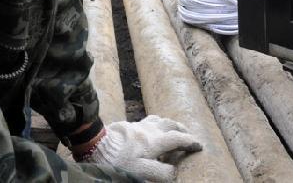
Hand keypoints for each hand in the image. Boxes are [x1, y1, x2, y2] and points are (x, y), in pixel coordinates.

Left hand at [82, 116, 201, 181]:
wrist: (94, 145)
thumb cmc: (117, 161)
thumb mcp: (141, 171)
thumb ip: (160, 172)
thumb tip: (174, 172)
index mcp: (153, 142)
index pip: (177, 139)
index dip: (189, 142)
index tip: (199, 145)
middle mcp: (148, 131)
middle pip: (169, 124)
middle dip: (181, 128)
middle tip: (188, 134)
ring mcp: (137, 126)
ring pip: (158, 120)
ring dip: (168, 123)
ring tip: (173, 128)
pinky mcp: (127, 126)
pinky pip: (146, 121)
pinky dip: (154, 123)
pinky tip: (151, 127)